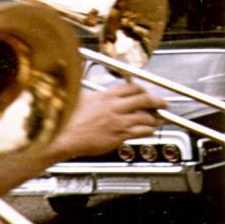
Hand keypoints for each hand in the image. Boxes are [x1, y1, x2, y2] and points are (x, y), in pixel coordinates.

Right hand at [51, 82, 166, 158]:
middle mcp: (114, 107)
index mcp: (104, 96)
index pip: (131, 87)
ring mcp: (118, 121)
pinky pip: (141, 131)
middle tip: (162, 103)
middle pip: (144, 99)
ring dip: (154, 118)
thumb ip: (91, 97)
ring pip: (146, 117)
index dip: (142, 89)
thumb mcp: (77, 100)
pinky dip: (148, 130)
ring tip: (157, 119)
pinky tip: (148, 131)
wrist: (62, 136)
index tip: (145, 91)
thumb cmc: (64, 120)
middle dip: (157, 101)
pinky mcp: (119, 135)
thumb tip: (94, 95)